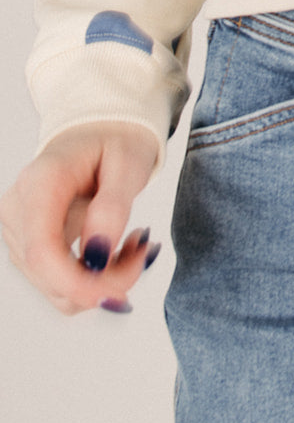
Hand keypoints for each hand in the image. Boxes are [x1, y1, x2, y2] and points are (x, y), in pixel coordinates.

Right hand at [1, 122, 159, 314]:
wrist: (100, 133)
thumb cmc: (116, 142)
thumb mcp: (129, 164)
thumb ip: (113, 208)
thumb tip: (97, 258)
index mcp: (40, 182)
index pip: (41, 251)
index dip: (77, 283)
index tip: (121, 290)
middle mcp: (18, 210)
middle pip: (51, 276)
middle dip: (106, 279)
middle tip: (146, 249)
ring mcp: (18, 232)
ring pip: (56, 288)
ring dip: (104, 281)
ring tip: (135, 244)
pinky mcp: (28, 247)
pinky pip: (59, 283)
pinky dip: (93, 279)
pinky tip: (116, 251)